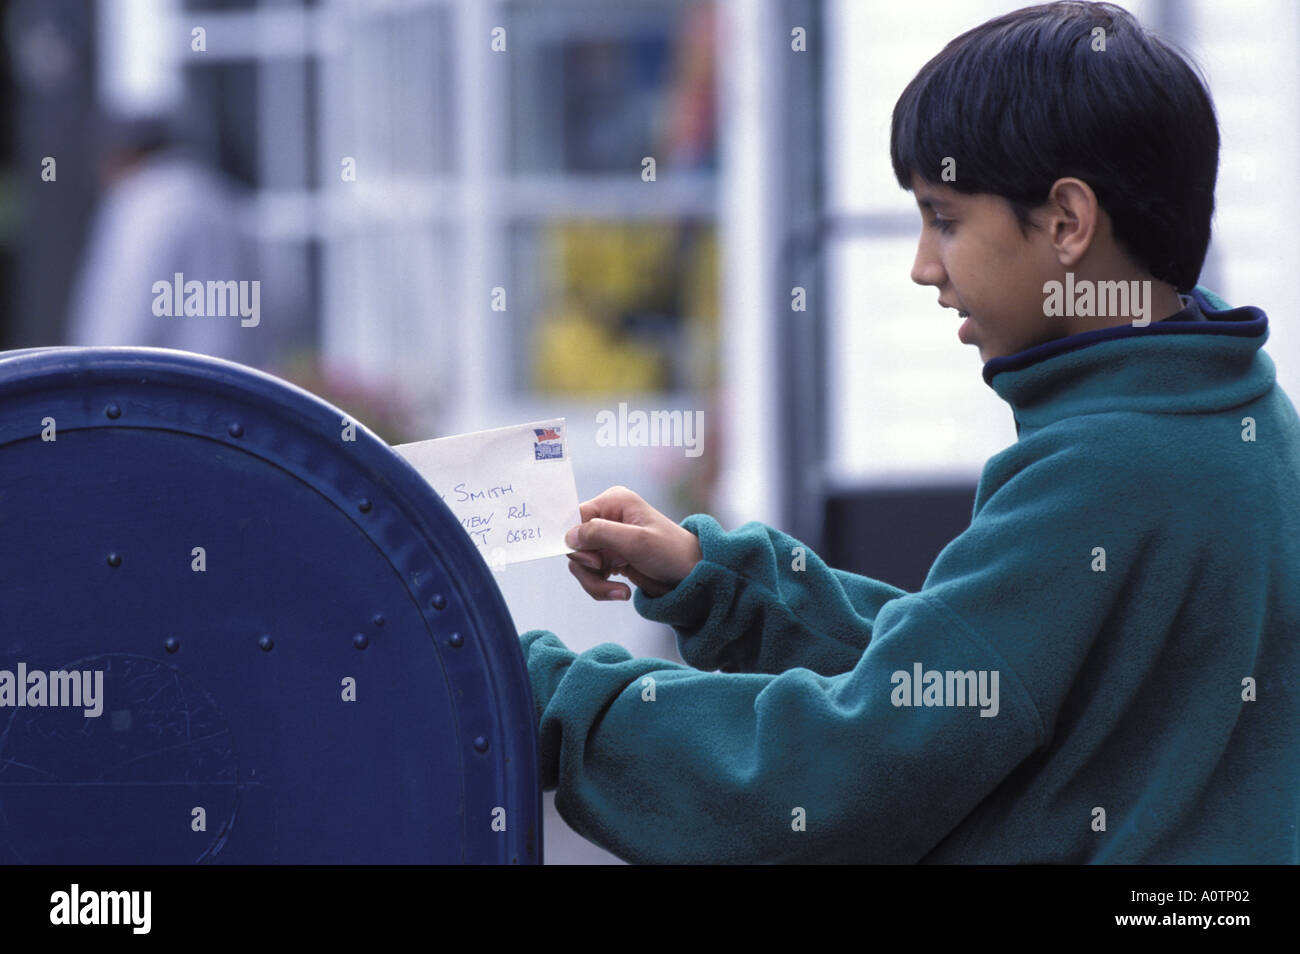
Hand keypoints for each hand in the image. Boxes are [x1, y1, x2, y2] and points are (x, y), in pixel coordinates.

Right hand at [564, 485, 702, 599]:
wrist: (692, 576)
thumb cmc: (671, 552)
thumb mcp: (636, 541)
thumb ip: (600, 534)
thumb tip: (568, 536)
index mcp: (614, 502)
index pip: (576, 518)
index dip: (577, 542)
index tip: (595, 562)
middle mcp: (608, 517)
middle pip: (575, 544)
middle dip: (588, 568)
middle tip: (605, 574)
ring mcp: (609, 539)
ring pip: (581, 563)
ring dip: (595, 582)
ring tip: (619, 592)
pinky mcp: (611, 558)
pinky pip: (591, 574)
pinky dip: (601, 586)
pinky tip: (621, 592)